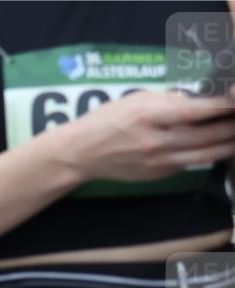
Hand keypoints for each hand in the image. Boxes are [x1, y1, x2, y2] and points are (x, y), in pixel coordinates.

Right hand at [61, 90, 234, 182]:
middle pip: (207, 135)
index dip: (222, 106)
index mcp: (148, 116)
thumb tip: (197, 100)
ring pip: (206, 154)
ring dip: (229, 144)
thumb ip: (167, 100)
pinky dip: (210, 154)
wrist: (81, 154)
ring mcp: (158, 162)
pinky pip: (191, 163)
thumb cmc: (105, 121)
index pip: (194, 110)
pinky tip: (220, 146)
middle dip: (232, 126)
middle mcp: (156, 141)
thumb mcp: (134, 100)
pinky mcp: (159, 174)